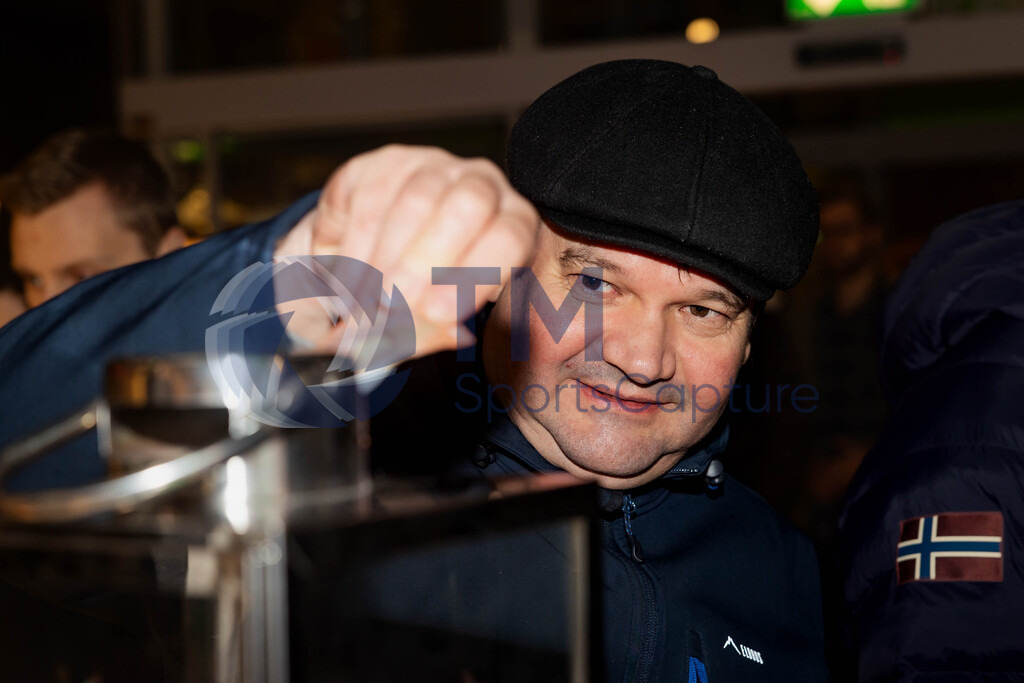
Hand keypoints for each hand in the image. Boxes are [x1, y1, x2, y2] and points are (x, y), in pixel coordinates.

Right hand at [275, 144, 539, 358]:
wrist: (375, 254)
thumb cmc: (424, 292)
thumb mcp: (437, 316)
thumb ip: (437, 329)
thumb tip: (443, 334)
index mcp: (513, 222)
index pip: (509, 238)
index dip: (475, 276)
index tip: (438, 314)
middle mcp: (482, 184)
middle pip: (468, 205)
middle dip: (428, 259)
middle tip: (392, 303)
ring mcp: (435, 167)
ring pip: (417, 200)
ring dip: (386, 258)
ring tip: (364, 302)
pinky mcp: (385, 163)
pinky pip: (372, 196)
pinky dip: (356, 246)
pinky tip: (348, 281)